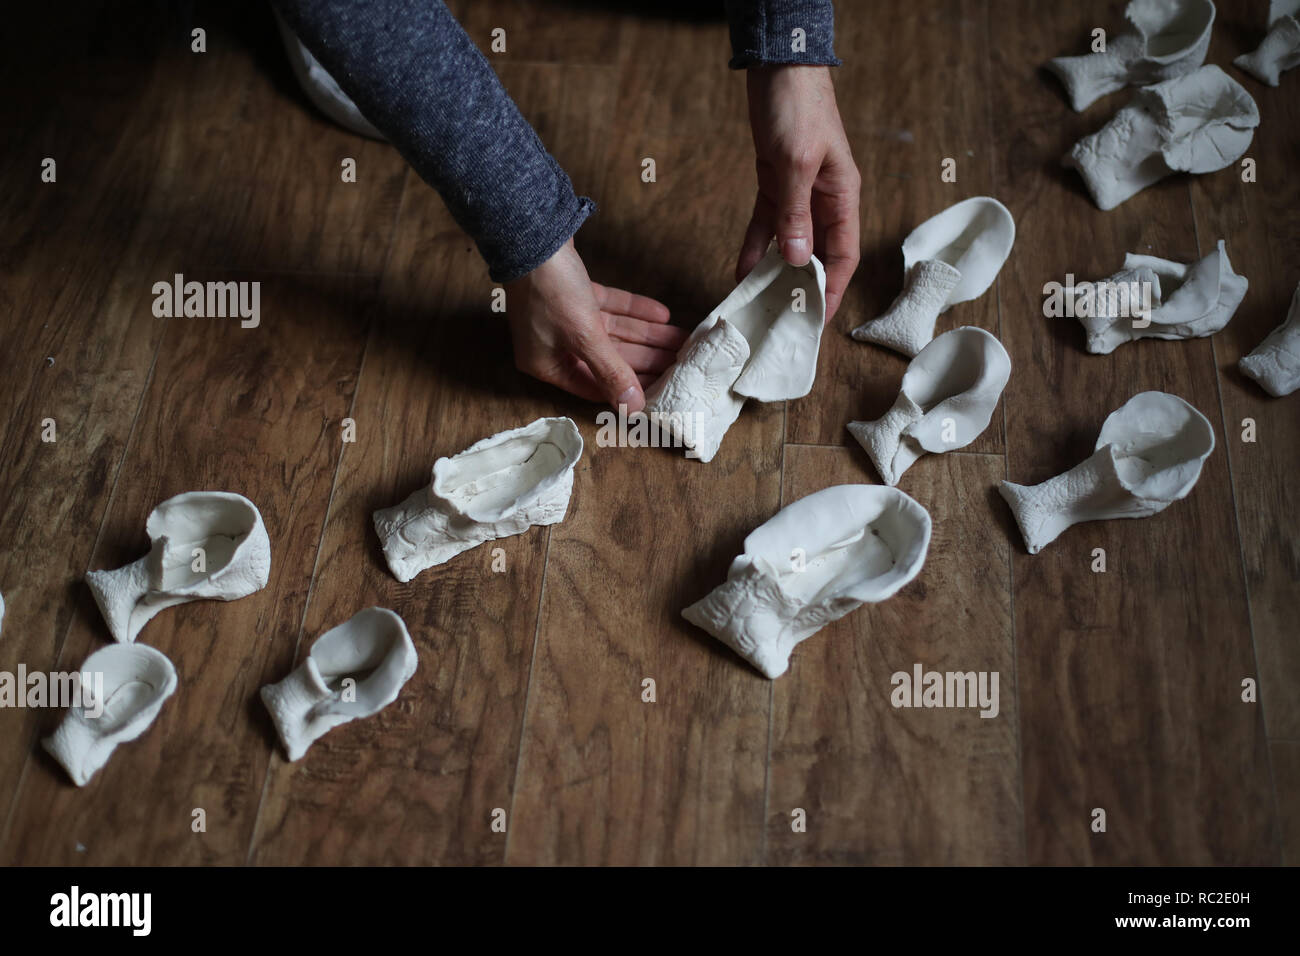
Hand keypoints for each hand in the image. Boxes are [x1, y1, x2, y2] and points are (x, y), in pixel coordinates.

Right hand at [506, 239, 685, 411]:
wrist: (533, 236)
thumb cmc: (551, 292)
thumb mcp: (584, 336)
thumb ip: (610, 371)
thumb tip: (631, 408)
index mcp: (548, 365)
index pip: (594, 387)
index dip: (627, 389)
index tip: (660, 390)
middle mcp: (555, 345)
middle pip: (609, 358)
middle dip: (646, 359)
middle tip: (679, 363)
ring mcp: (565, 319)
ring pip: (614, 333)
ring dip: (647, 335)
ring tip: (681, 340)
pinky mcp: (576, 295)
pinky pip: (610, 309)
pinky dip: (634, 311)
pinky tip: (662, 315)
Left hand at [738, 65, 860, 320]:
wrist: (779, 67)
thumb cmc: (799, 107)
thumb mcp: (797, 163)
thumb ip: (795, 213)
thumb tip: (795, 259)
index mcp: (842, 196)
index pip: (843, 255)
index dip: (833, 289)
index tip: (817, 319)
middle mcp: (823, 201)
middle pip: (816, 254)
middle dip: (802, 287)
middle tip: (784, 320)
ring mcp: (798, 194)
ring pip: (788, 244)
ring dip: (774, 272)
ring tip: (759, 303)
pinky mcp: (773, 184)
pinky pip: (764, 225)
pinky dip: (753, 247)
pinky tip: (740, 270)